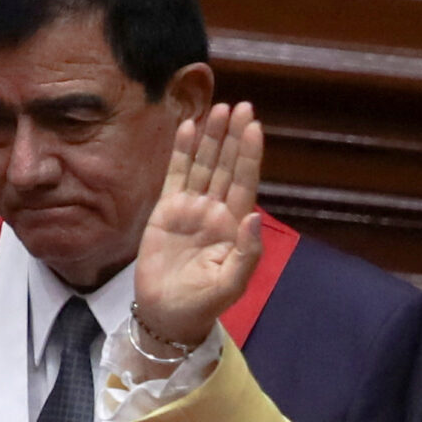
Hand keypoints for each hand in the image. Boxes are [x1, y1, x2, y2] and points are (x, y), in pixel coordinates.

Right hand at [130, 100, 265, 348]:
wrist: (168, 315)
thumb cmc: (203, 303)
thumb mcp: (232, 283)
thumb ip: (248, 252)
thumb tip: (254, 215)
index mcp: (235, 226)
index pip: (245, 182)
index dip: (249, 155)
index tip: (253, 127)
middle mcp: (215, 211)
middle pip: (226, 166)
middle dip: (234, 136)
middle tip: (241, 106)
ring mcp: (192, 208)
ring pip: (204, 165)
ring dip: (211, 137)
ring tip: (218, 108)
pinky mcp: (167, 210)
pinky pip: (177, 174)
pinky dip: (182, 152)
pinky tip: (187, 128)